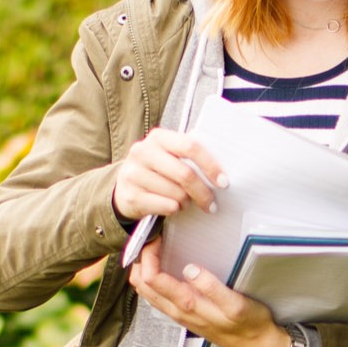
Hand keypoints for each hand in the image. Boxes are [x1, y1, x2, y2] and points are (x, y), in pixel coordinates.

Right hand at [112, 128, 228, 222]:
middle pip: (185, 174)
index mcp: (158, 137)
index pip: (190, 146)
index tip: (223, 182)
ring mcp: (134, 174)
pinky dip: (175, 209)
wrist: (124, 187)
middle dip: (203, 192)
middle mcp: (142, 152)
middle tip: (212, 204)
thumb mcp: (169, 155)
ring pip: (177, 193)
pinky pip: (166, 206)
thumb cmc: (157, 170)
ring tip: (184, 201)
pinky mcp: (130, 195)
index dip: (210, 165)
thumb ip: (189, 157)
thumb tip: (220, 175)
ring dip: (187, 202)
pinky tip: (172, 206)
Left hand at [126, 236, 290, 346]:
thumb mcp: (236, 304)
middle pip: (142, 285)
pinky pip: (158, 297)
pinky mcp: (184, 315)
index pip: (152, 278)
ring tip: (154, 250)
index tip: (157, 238)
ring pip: (147, 293)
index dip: (149, 255)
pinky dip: (152, 280)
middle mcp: (178, 311)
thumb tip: (189, 269)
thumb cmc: (250, 324)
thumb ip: (212, 287)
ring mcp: (179, 314)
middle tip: (151, 240)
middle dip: (140, 260)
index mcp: (188, 305)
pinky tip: (162, 269)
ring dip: (143, 270)